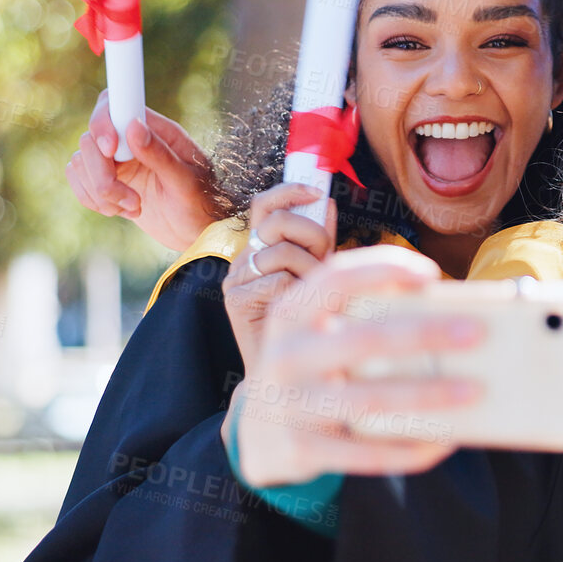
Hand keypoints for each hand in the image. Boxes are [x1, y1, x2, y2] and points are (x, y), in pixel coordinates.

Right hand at [66, 92, 221, 250]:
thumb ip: (160, 155)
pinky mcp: (104, 179)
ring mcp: (115, 159)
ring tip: (135, 208)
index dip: (103, 122)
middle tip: (133, 201)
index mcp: (157, 130)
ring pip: (80, 162)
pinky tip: (122, 211)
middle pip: (90, 140)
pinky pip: (78, 181)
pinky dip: (94, 200)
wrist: (195, 231)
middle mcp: (131, 139)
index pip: (115, 103)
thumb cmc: (200, 203)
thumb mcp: (186, 181)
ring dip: (101, 193)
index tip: (111, 150)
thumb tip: (134, 126)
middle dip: (102, 174)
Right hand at [224, 183, 336, 365]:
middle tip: (324, 260)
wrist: (286, 370)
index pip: (266, 205)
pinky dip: (297, 293)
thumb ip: (319, 240)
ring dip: (310, 271)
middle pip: (279, 223)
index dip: (290, 191)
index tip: (317, 191)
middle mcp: (243, 258)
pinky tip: (298, 311)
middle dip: (313, 236)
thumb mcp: (318, 272)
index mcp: (261, 246)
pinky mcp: (235, 300)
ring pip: (283, 253)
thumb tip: (327, 202)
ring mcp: (235, 279)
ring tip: (314, 294)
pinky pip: (278, 281)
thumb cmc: (307, 319)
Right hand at [224, 246, 481, 486]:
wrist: (257, 434)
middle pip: (364, 340)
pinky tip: (447, 441)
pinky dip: (411, 448)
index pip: (335, 278)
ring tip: (474, 390)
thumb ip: (363, 318)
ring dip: (427, 395)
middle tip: (476, 333)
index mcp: (291, 314)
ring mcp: (290, 404)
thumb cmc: (313, 369)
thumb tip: (450, 317)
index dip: (382, 269)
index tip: (431, 273)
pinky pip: (366, 453)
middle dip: (425, 334)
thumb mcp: (318, 335)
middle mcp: (286, 355)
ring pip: (369, 400)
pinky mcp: (301, 449)